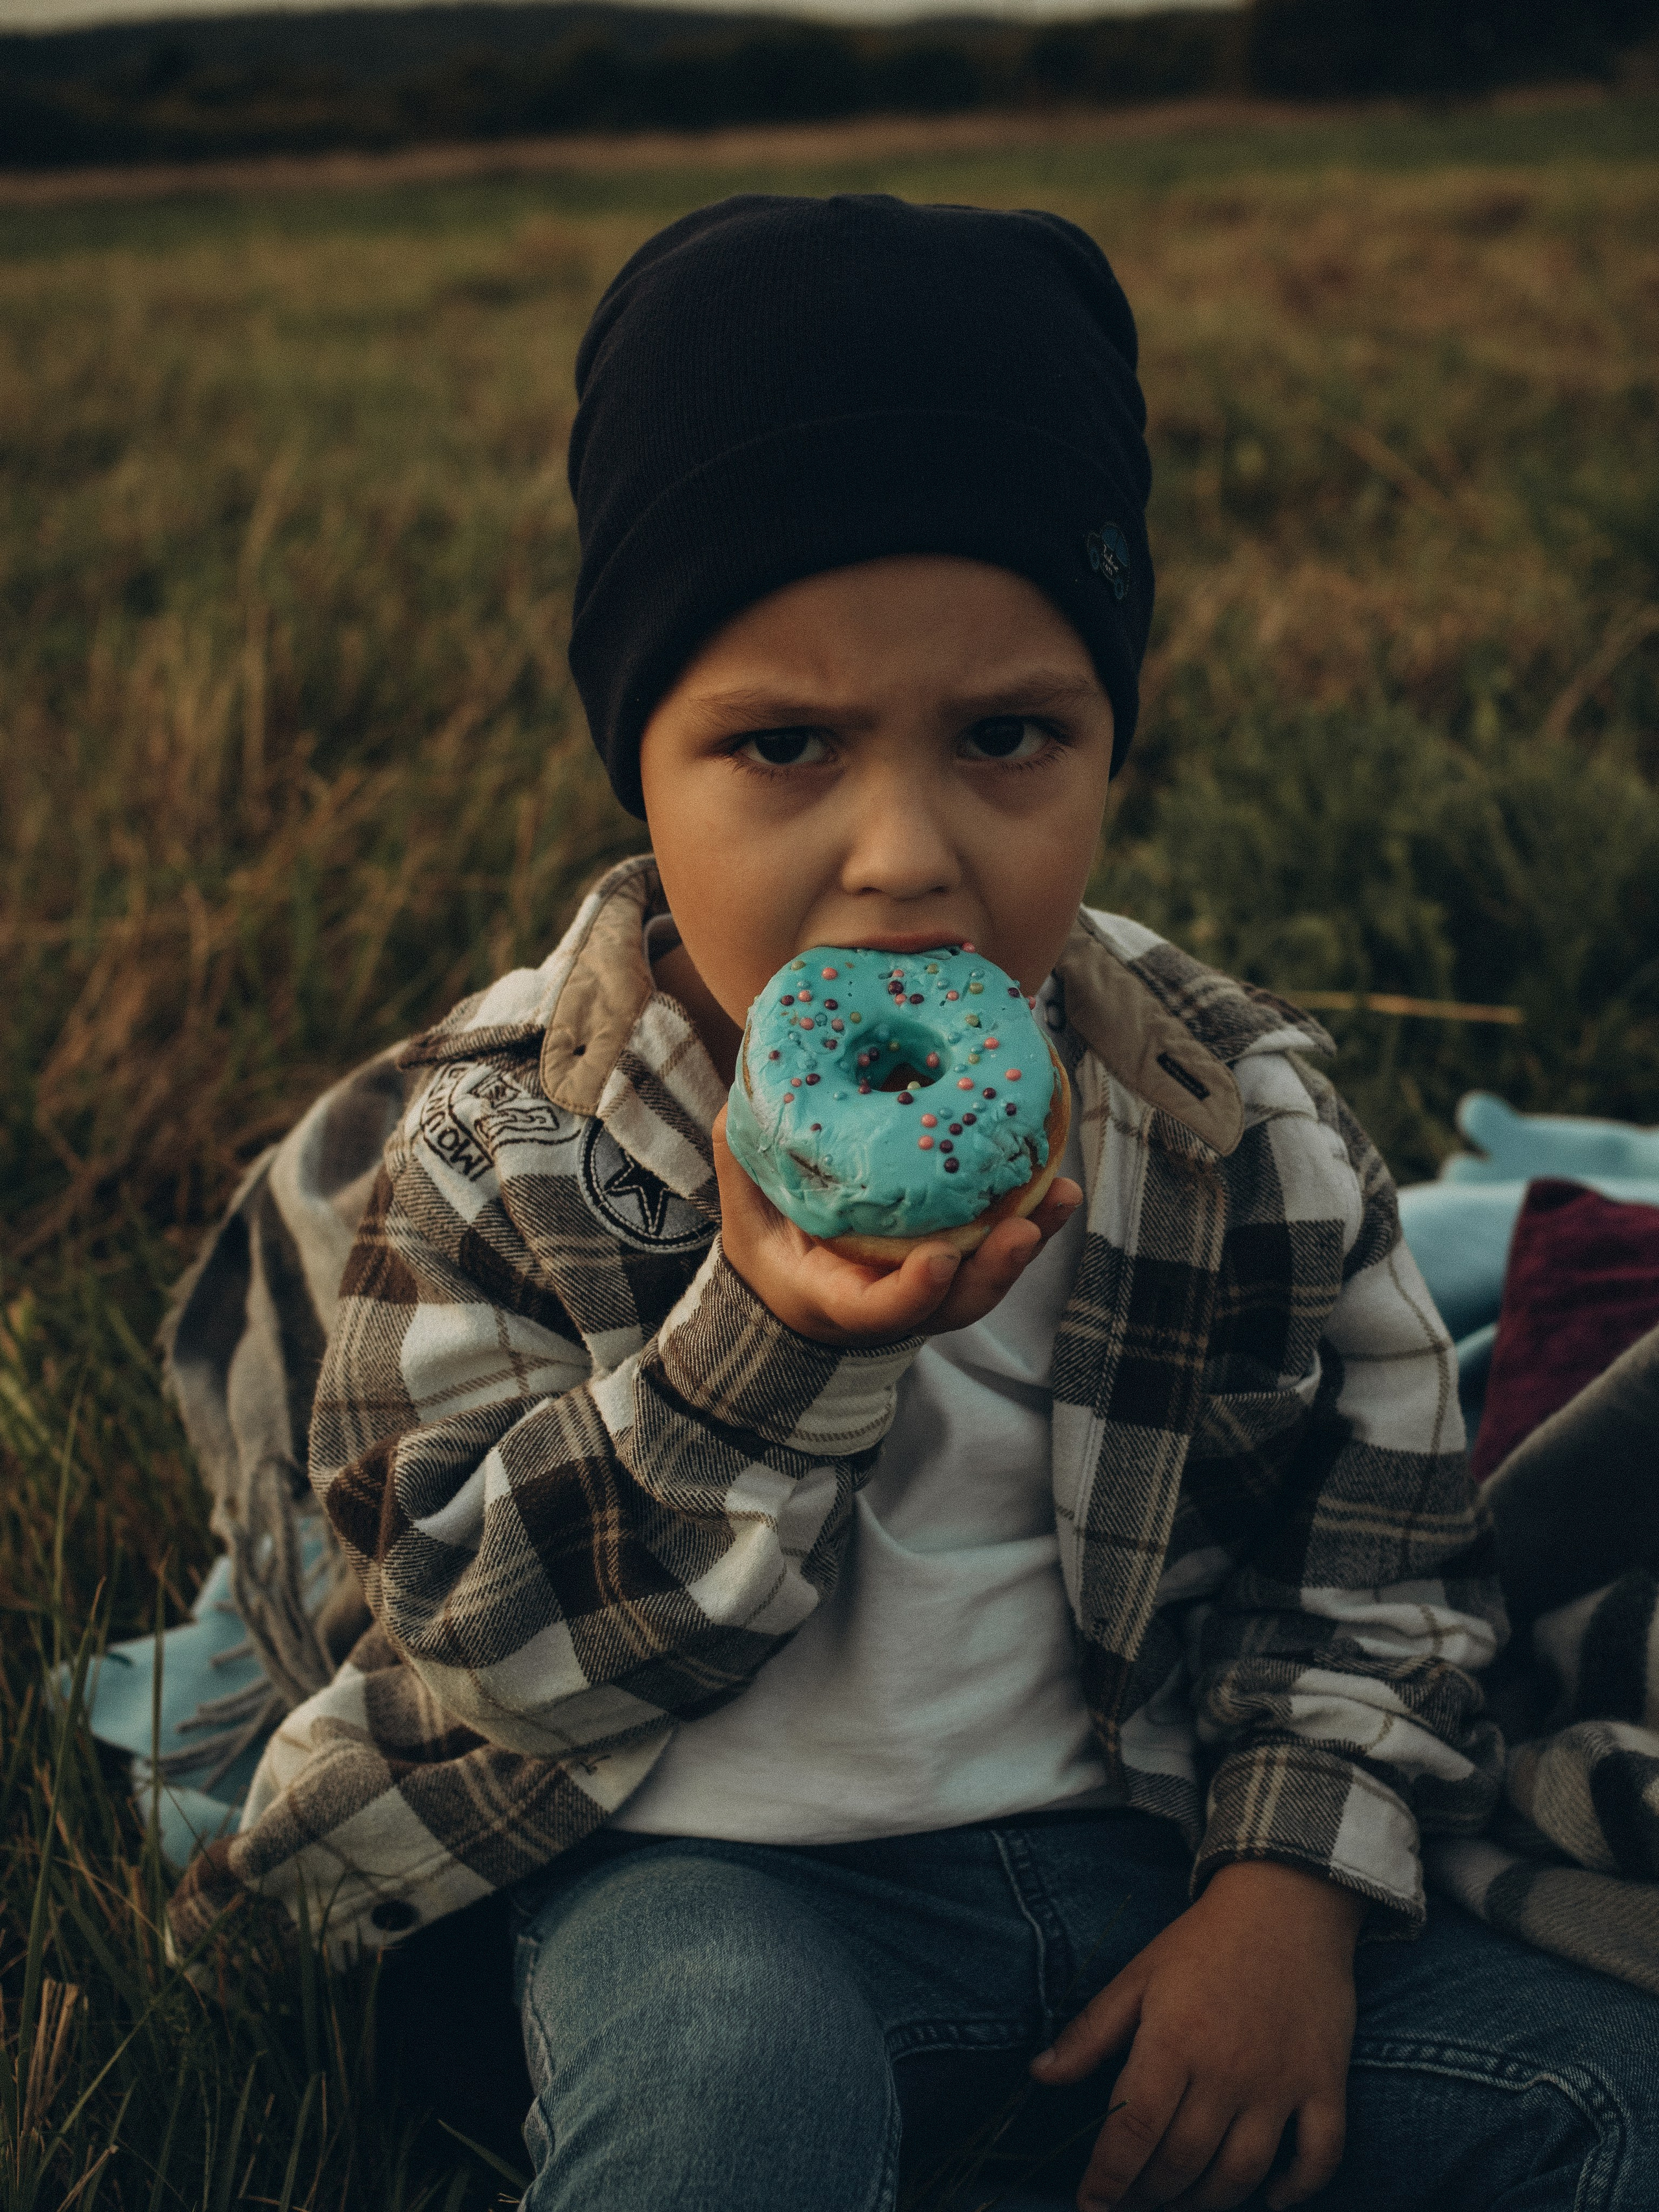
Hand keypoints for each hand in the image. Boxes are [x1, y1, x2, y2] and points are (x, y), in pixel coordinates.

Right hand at [712, 1105, 1081, 1346]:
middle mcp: (892, 1303)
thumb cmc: (770, 1244)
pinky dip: (1033, 1219)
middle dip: (992, 1270)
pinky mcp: (957, 1263)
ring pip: (986, 1279)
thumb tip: (747, 1096)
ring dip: (1027, 1239)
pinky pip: (998, 1248)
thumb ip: (745, 1163)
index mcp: (834, 1298)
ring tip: (1060, 1193)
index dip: (910, 1292)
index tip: (937, 1261)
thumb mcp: (744, 1213)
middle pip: (953, 1304)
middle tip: (1022, 1229)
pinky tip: (1060, 1183)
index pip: (874, 1311)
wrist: (793, 1284)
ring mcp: (930, 1289)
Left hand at [1030, 1862, 1363, 2211]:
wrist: (1287, 1902)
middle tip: (1133, 2202)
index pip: (1132, 2131)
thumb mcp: (1138, 1976)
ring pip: (1241, 2173)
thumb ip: (1091, 2032)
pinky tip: (1271, 2199)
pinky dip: (1298, 2188)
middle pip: (1182, 2162)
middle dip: (1149, 2195)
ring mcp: (1280, 2082)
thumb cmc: (1204, 1941)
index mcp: (1173, 2041)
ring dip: (1208, 2202)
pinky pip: (1319, 2156)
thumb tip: (1039, 2075)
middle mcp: (1226, 2071)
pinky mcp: (1325, 2083)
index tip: (1091, 2206)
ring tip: (1182, 2202)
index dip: (1107, 2179)